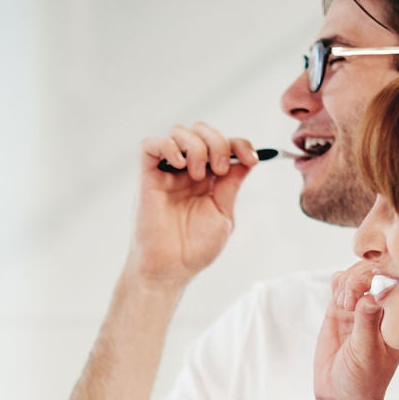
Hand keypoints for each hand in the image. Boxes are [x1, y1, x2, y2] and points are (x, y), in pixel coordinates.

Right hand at [126, 122, 258, 290]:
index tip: (251, 159)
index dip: (240, 143)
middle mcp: (187, 171)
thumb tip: (247, 159)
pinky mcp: (147, 177)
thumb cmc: (195, 248)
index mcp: (208, 178)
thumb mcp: (223, 213)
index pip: (224, 144)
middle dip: (217, 142)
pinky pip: (150, 145)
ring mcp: (167, 172)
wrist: (171, 269)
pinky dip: (168, 146)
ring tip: (195, 174)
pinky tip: (179, 165)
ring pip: (179, 132)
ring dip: (195, 146)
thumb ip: (232, 185)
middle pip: (202, 131)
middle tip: (219, 169)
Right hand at [314, 259, 398, 399]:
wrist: (340, 396)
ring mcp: (359, 308)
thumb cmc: (362, 380)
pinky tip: (338, 301)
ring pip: (355, 275)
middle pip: (373, 273)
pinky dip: (337, 284)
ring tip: (344, 304)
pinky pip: (340, 285)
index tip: (370, 288)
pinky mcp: (339, 311)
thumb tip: (371, 295)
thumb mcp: (367, 353)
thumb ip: (367, 323)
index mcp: (397, 319)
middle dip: (361, 278)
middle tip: (351, 300)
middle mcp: (380, 309)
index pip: (395, 284)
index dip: (383, 276)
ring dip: (348, 282)